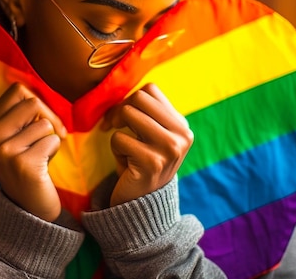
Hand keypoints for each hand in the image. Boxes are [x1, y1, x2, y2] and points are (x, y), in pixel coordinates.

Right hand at [0, 82, 66, 220]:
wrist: (29, 206)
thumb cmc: (29, 162)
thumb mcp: (16, 135)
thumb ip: (23, 111)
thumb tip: (42, 88)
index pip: (18, 90)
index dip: (38, 103)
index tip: (42, 122)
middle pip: (32, 102)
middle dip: (48, 119)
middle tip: (45, 140)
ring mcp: (3, 151)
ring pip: (45, 123)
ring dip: (51, 139)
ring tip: (39, 156)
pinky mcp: (22, 164)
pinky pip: (52, 140)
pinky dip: (54, 150)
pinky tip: (43, 167)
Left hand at [101, 83, 193, 205]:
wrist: (145, 206)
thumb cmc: (142, 164)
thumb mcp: (152, 137)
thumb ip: (146, 114)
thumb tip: (120, 90)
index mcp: (181, 125)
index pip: (150, 90)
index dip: (130, 100)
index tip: (122, 117)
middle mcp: (181, 135)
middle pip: (139, 97)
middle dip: (120, 110)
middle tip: (114, 126)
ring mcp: (169, 148)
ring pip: (128, 113)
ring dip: (118, 131)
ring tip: (124, 149)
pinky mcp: (152, 162)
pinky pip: (119, 139)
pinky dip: (116, 150)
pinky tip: (125, 165)